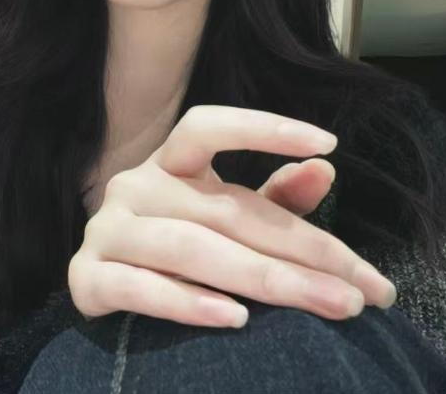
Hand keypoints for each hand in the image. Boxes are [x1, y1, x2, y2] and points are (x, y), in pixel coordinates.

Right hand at [68, 105, 396, 327]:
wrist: (103, 286)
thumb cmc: (179, 244)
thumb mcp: (228, 217)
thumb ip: (273, 198)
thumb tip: (323, 170)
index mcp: (170, 164)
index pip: (207, 126)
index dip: (261, 128)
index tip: (326, 142)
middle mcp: (135, 185)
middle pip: (222, 207)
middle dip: (299, 248)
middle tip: (359, 286)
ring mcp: (107, 229)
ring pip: (188, 247)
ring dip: (258, 276)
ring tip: (316, 300)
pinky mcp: (85, 277)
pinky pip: (137, 287)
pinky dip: (187, 302)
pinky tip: (234, 318)